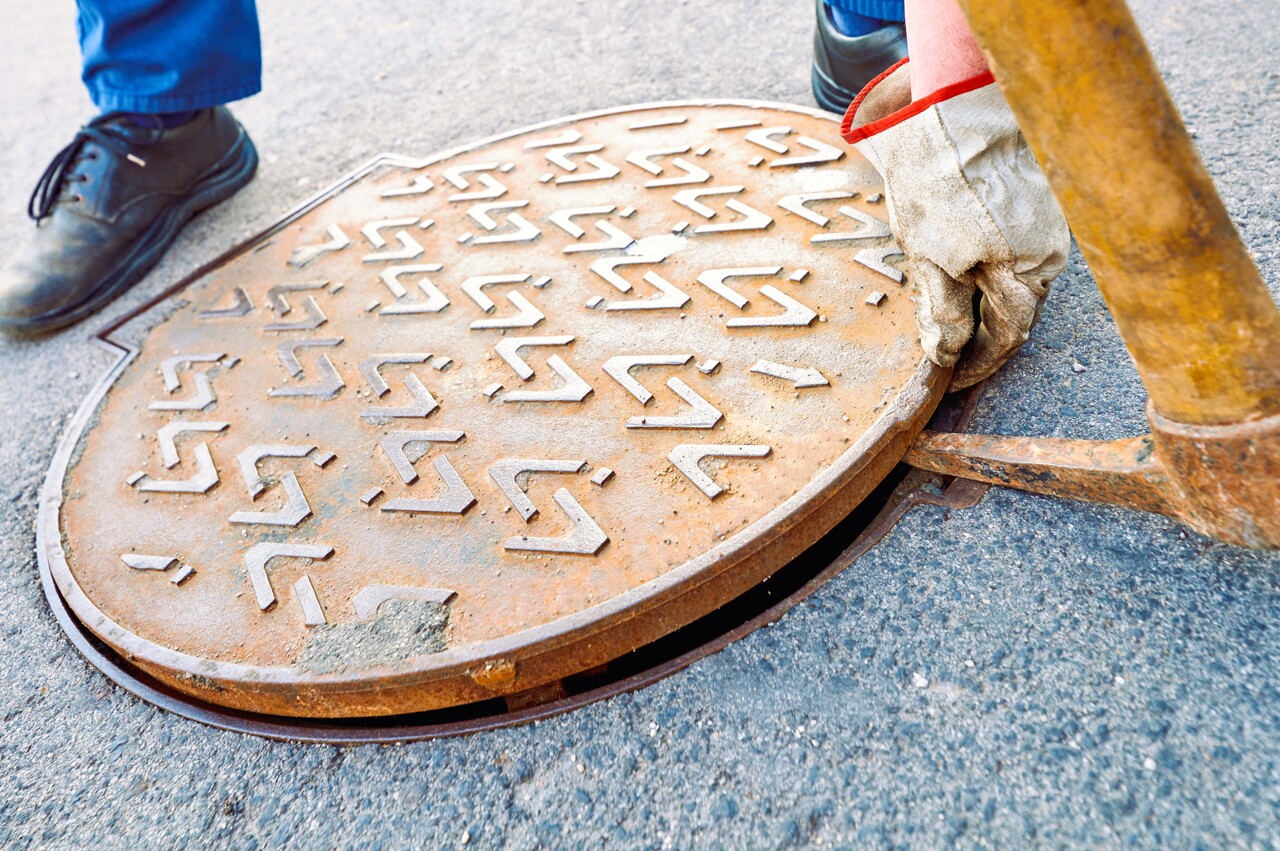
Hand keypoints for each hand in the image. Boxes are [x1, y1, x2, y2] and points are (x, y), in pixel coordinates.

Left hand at [841, 59, 1069, 388]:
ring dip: (989, 296)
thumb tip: (946, 352)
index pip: (1007, 337)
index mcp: (1018, 271)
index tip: (955, 376)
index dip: (980, 363)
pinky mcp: (1049, 203)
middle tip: (949, 345)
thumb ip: (940, 309)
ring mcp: (1053, 226)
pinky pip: (1026, 250)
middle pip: (1017, 310)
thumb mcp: (924, 253)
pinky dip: (998, 265)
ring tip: (951, 295)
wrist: (954, 105)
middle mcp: (1047, 252)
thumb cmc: (934, 176)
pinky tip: (968, 258)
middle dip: (982, 332)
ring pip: (1022, 280)